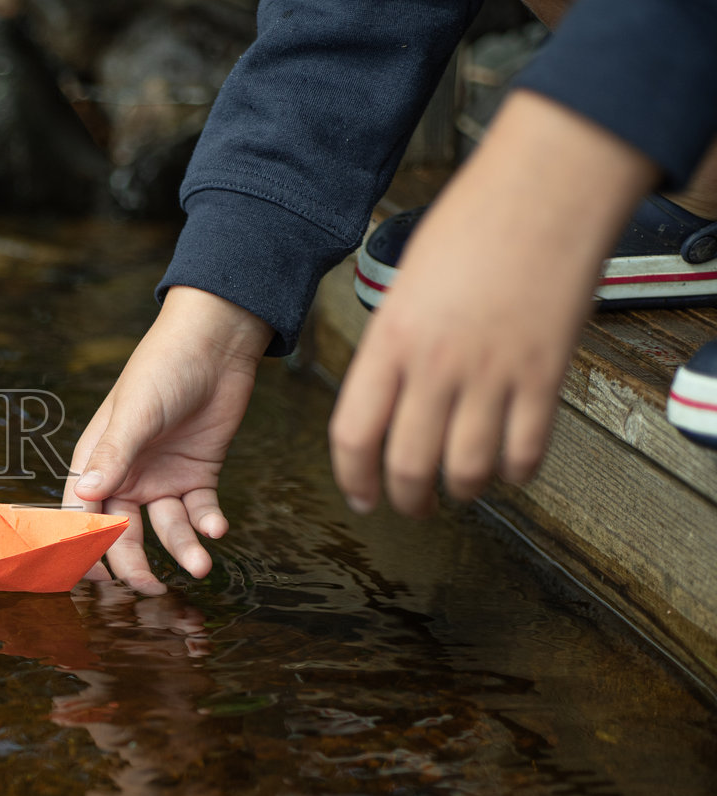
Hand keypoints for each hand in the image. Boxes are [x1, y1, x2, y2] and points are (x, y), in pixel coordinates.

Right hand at [63, 286, 272, 593]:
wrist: (217, 343)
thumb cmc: (163, 367)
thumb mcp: (135, 413)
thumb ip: (112, 456)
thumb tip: (82, 496)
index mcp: (97, 460)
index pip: (82, 513)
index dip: (83, 547)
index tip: (93, 580)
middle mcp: (127, 475)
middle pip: (124, 532)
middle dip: (135, 563)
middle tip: (151, 589)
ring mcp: (163, 477)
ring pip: (166, 528)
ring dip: (182, 547)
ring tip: (201, 564)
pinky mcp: (198, 475)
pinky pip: (200, 511)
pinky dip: (208, 524)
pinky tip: (217, 529)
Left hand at [331, 90, 656, 516]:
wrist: (545, 188)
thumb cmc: (474, 223)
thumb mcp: (406, 286)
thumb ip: (394, 345)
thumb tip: (388, 396)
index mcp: (391, 340)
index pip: (354, 432)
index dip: (353, 478)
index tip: (360, 496)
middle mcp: (437, 365)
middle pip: (408, 464)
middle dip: (405, 498)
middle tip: (410, 505)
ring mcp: (493, 373)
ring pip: (467, 469)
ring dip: (461, 491)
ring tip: (460, 490)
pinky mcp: (545, 375)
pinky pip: (526, 449)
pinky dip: (516, 471)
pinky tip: (510, 467)